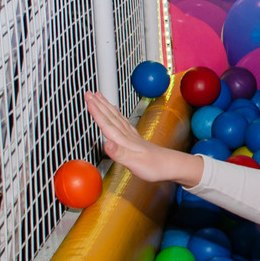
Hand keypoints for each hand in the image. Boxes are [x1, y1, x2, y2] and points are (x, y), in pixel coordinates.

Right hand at [84, 91, 201, 186]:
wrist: (171, 166)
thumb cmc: (154, 167)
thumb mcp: (134, 163)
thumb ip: (119, 153)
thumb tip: (106, 144)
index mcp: (124, 141)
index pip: (107, 123)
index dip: (96, 112)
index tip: (88, 100)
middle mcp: (127, 136)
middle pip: (110, 117)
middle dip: (98, 104)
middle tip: (89, 93)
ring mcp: (132, 136)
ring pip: (116, 117)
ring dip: (106, 107)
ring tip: (99, 96)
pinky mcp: (136, 139)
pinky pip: (123, 123)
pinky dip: (117, 115)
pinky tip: (115, 112)